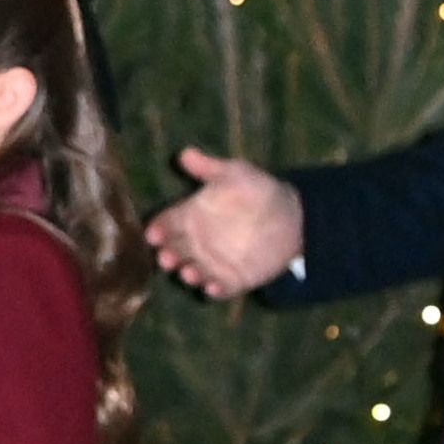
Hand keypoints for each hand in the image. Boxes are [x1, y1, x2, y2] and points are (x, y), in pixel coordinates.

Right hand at [146, 148, 304, 298]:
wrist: (291, 215)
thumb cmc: (257, 190)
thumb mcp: (234, 173)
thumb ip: (208, 168)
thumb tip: (184, 153)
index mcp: (192, 215)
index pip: (167, 223)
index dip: (158, 228)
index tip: (152, 234)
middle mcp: (197, 241)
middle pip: (174, 251)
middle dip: (168, 256)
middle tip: (166, 257)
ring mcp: (213, 262)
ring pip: (193, 272)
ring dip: (188, 274)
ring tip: (189, 273)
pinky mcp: (233, 279)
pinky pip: (219, 288)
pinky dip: (214, 290)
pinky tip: (212, 288)